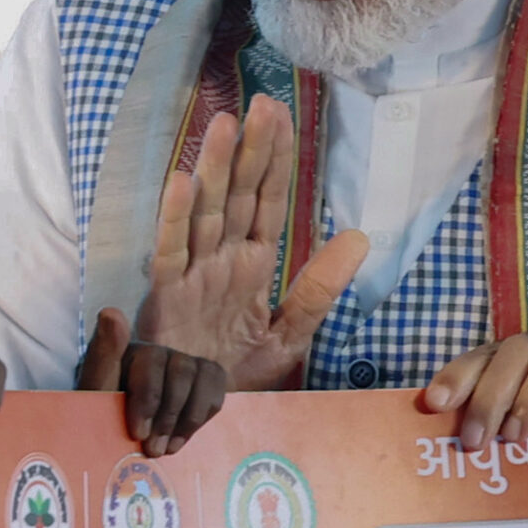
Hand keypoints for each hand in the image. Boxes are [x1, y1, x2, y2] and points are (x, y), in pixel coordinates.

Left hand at [77, 310, 227, 455]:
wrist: (108, 444)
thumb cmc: (98, 421)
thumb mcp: (92, 394)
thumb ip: (102, 355)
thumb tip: (111, 312)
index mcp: (131, 351)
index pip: (151, 361)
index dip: (148, 399)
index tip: (138, 432)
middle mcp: (161, 353)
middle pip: (182, 370)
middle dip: (168, 415)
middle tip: (154, 450)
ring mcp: (184, 366)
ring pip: (204, 376)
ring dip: (188, 418)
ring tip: (169, 448)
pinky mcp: (203, 382)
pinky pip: (217, 386)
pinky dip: (204, 414)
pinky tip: (181, 439)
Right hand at [135, 97, 367, 391]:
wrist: (197, 424)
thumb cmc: (237, 379)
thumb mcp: (290, 336)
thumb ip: (319, 289)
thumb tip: (360, 237)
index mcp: (252, 265)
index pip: (268, 202)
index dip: (275, 160)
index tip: (282, 116)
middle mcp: (221, 261)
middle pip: (238, 196)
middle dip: (249, 151)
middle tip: (261, 104)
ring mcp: (192, 276)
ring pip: (205, 213)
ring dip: (214, 169)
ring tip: (224, 125)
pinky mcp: (166, 298)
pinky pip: (170, 254)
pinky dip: (174, 220)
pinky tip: (182, 183)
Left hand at [422, 331, 527, 451]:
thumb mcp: (526, 435)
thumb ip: (496, 434)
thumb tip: (455, 456)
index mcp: (515, 364)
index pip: (482, 358)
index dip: (458, 376)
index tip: (435, 404)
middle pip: (514, 353)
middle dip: (490, 396)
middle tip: (475, 440)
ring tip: (517, 432)